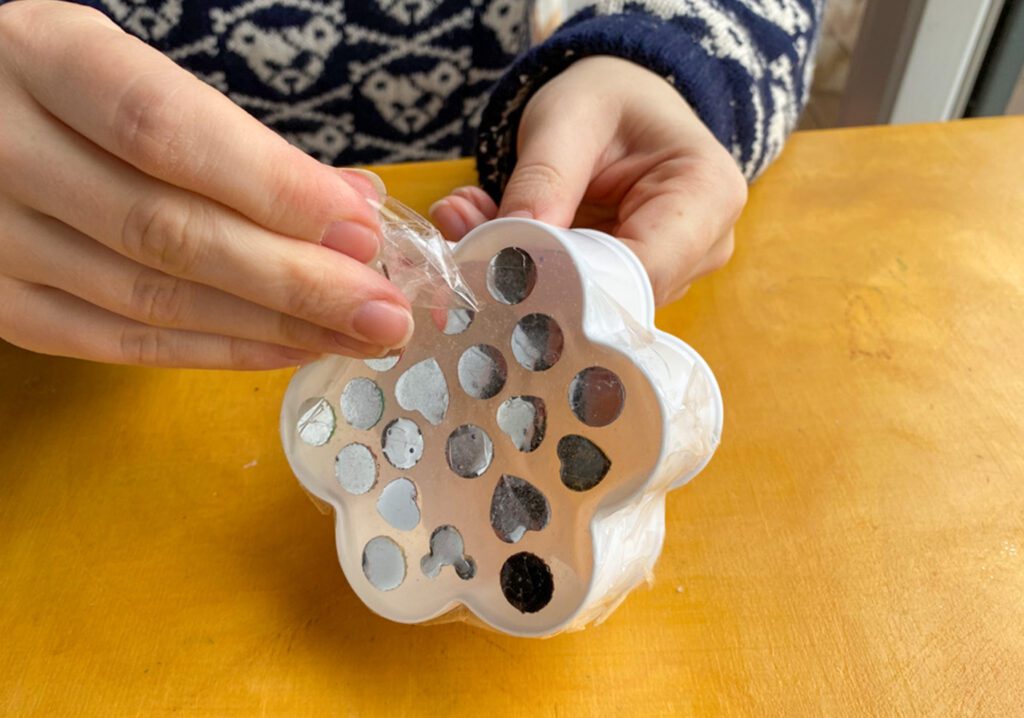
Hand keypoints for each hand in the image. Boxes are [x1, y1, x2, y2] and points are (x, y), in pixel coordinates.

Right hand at [0, 1, 411, 368]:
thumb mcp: (127, 70)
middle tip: (385, 312)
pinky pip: (118, 343)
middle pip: (167, 230)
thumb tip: (353, 203)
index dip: (272, 186)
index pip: (165, 129)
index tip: (361, 228)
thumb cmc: (62, 92)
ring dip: (271, 327)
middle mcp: (0, 149)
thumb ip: (229, 132)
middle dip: (295, 280)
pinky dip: (216, 350)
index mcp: (40, 57)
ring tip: (357, 336)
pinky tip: (290, 349)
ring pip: (150, 298)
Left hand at [430, 55, 746, 304]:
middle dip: (538, 276)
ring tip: (473, 220)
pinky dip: (532, 270)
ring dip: (527, 272)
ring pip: (592, 303)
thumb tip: (508, 253)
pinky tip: (493, 232)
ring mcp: (676, 271)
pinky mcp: (639, 284)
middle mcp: (705, 246)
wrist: (622, 99)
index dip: (573, 283)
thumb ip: (541, 183)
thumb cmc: (606, 98)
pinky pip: (580, 296)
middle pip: (618, 296)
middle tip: (463, 237)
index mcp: (707, 195)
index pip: (642, 271)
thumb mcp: (566, 119)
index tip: (500, 270)